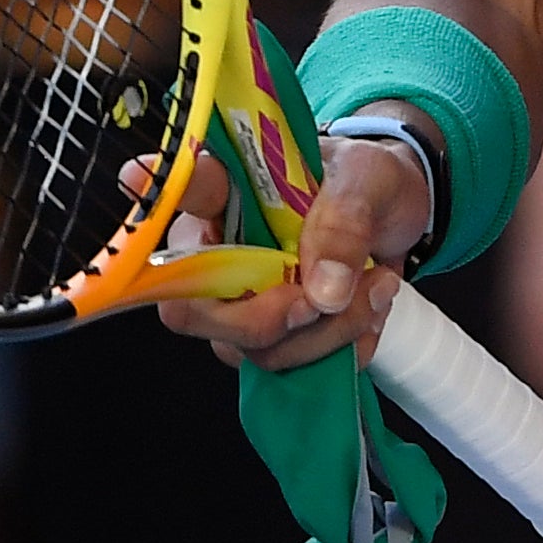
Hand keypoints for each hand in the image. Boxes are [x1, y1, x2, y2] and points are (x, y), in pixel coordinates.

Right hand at [128, 124, 436, 371]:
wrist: (405, 213)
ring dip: (324, 333)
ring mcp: (245, 301)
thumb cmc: (371, 181)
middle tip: (325, 298)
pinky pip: (294, 369)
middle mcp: (221, 251)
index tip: (136, 174)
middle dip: (265, 319)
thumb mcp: (369, 177)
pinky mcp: (279, 336)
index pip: (180, 192)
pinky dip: (341, 349)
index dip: (153, 191)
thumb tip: (321, 292)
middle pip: (192, 311)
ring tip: (375, 286)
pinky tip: (369, 311)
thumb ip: (345, 220)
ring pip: (252, 349)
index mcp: (230, 192)